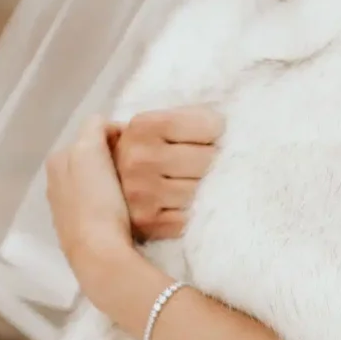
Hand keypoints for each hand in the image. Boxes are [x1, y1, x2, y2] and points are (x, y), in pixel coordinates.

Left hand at [45, 117, 142, 306]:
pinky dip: (111, 200)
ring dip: (115, 180)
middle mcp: (55, 181)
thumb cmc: (97, 201)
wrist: (99, 255)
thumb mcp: (90, 152)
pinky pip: (100, 203)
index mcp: (58, 160)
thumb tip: (107, 127)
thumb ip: (94, 128)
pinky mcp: (80, 229)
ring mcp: (66, 208)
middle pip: (94, 157)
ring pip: (98, 180)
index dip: (118, 137)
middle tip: (138, 169)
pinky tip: (123, 209)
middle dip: (115, 159)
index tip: (138, 150)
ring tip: (133, 189)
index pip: (94, 134)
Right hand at [109, 106, 224, 242]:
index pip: (211, 125)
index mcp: (145, 125)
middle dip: (215, 162)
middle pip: (210, 160)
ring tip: (196, 183)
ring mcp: (141, 192)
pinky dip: (195, 211)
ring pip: (203, 190)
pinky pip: (192, 216)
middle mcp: (139, 158)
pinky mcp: (147, 221)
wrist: (105, 190)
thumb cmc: (148, 151)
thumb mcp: (162, 124)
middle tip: (206, 164)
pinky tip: (187, 204)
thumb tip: (234, 128)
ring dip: (207, 189)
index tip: (210, 137)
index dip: (217, 132)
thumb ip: (192, 118)